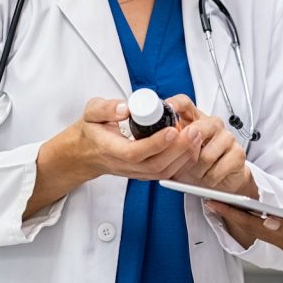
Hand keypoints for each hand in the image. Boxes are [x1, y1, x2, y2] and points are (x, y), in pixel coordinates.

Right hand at [71, 97, 201, 181]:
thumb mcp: (91, 112)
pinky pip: (166, 173)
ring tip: (196, 137)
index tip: (172, 129)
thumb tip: (125, 108)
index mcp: (110, 149)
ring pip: (163, 172)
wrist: (87, 153)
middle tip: (193, 131)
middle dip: (178, 149)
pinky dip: (182, 162)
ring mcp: (135, 172)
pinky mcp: (144, 173)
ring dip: (183, 156)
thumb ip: (105, 108)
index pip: (135, 152)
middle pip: (155, 165)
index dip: (155, 143)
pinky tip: (191, 147)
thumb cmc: (91, 131)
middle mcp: (124, 165)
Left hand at [165, 95, 254, 196]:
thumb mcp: (180, 150)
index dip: (174, 104)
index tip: (166, 108)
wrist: (223, 178)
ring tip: (197, 172)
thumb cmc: (198, 162)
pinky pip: (216, 170)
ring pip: (204, 156)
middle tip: (181, 163)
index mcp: (196, 119)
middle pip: (196, 130)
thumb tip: (153, 140)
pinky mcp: (237, 153)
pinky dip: (209, 178)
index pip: (185, 103)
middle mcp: (213, 124)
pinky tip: (208, 176)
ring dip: (196, 171)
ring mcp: (227, 137)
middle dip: (185, 152)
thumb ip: (170, 141)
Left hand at [204, 201, 282, 269]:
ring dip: (241, 221)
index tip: (220, 204)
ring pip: (262, 234)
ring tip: (224, 206)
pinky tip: (249, 216)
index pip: (263, 224)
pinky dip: (255, 225)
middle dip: (232, 217)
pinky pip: (272, 236)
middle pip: (257, 231)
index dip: (239, 215)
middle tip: (211, 202)